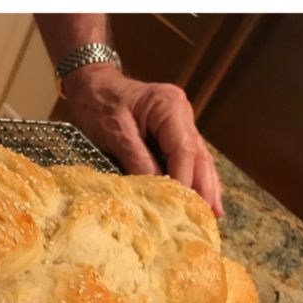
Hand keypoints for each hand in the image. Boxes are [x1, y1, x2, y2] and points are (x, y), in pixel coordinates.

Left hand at [63, 64, 223, 216]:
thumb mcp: (114, 132)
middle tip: (209, 218)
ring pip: (197, 157)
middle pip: (198, 155)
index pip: (183, 149)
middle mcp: (181, 112)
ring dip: (204, 186)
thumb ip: (137, 159)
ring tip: (212, 214)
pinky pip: (186, 157)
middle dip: (204, 187)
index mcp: (169, 106)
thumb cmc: (98, 103)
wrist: (90, 83)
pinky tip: (201, 197)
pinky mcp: (172, 131)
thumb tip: (157, 190)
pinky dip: (193, 177)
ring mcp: (179, 121)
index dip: (186, 180)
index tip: (185, 208)